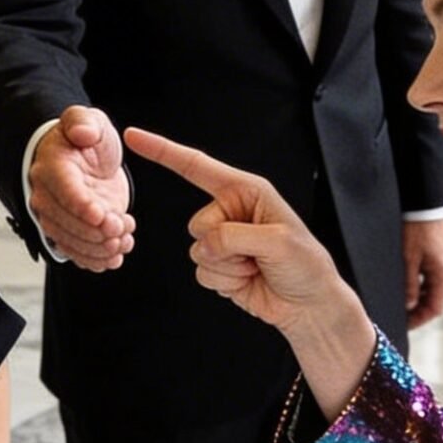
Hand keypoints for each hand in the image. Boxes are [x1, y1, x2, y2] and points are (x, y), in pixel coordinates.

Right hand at [28, 105, 134, 270]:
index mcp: (51, 167)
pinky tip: (115, 256)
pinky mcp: (68, 233)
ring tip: (124, 239)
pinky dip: (96, 260)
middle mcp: (46, 195)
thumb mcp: (88, 120)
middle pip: (66, 223)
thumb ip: (84, 122)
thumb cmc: (86, 139)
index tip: (102, 215)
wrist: (85, 159)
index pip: (64, 191)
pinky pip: (76, 254)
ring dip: (99, 248)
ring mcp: (55, 217)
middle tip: (121, 226)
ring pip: (71, 243)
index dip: (82, 206)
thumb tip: (83, 133)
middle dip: (96, 231)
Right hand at [123, 128, 376, 397]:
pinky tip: (249, 280)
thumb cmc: (305, 265)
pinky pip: (202, 274)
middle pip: (196, 224)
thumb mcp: (278, 242)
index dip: (162, 151)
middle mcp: (229, 211)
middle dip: (223, 245)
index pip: (195, 167)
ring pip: (197, 252)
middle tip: (256, 254)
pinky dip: (226, 283)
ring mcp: (223, 241)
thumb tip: (207, 244)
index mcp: (245, 190)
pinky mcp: (218, 267)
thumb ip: (234, 236)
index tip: (133, 137)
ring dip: (227, 268)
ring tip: (256, 268)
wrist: (310, 305)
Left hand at [402, 218, 442, 328]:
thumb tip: (408, 306)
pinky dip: (420, 285)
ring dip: (418, 297)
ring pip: (433, 289)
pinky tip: (405, 284)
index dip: (420, 319)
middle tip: (398, 314)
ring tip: (398, 301)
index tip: (404, 324)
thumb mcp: (407, 258)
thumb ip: (408, 284)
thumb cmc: (415, 228)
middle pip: (435, 299)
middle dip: (417, 310)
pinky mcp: (442, 256)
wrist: (424, 204)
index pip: (435, 307)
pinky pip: (432, 278)